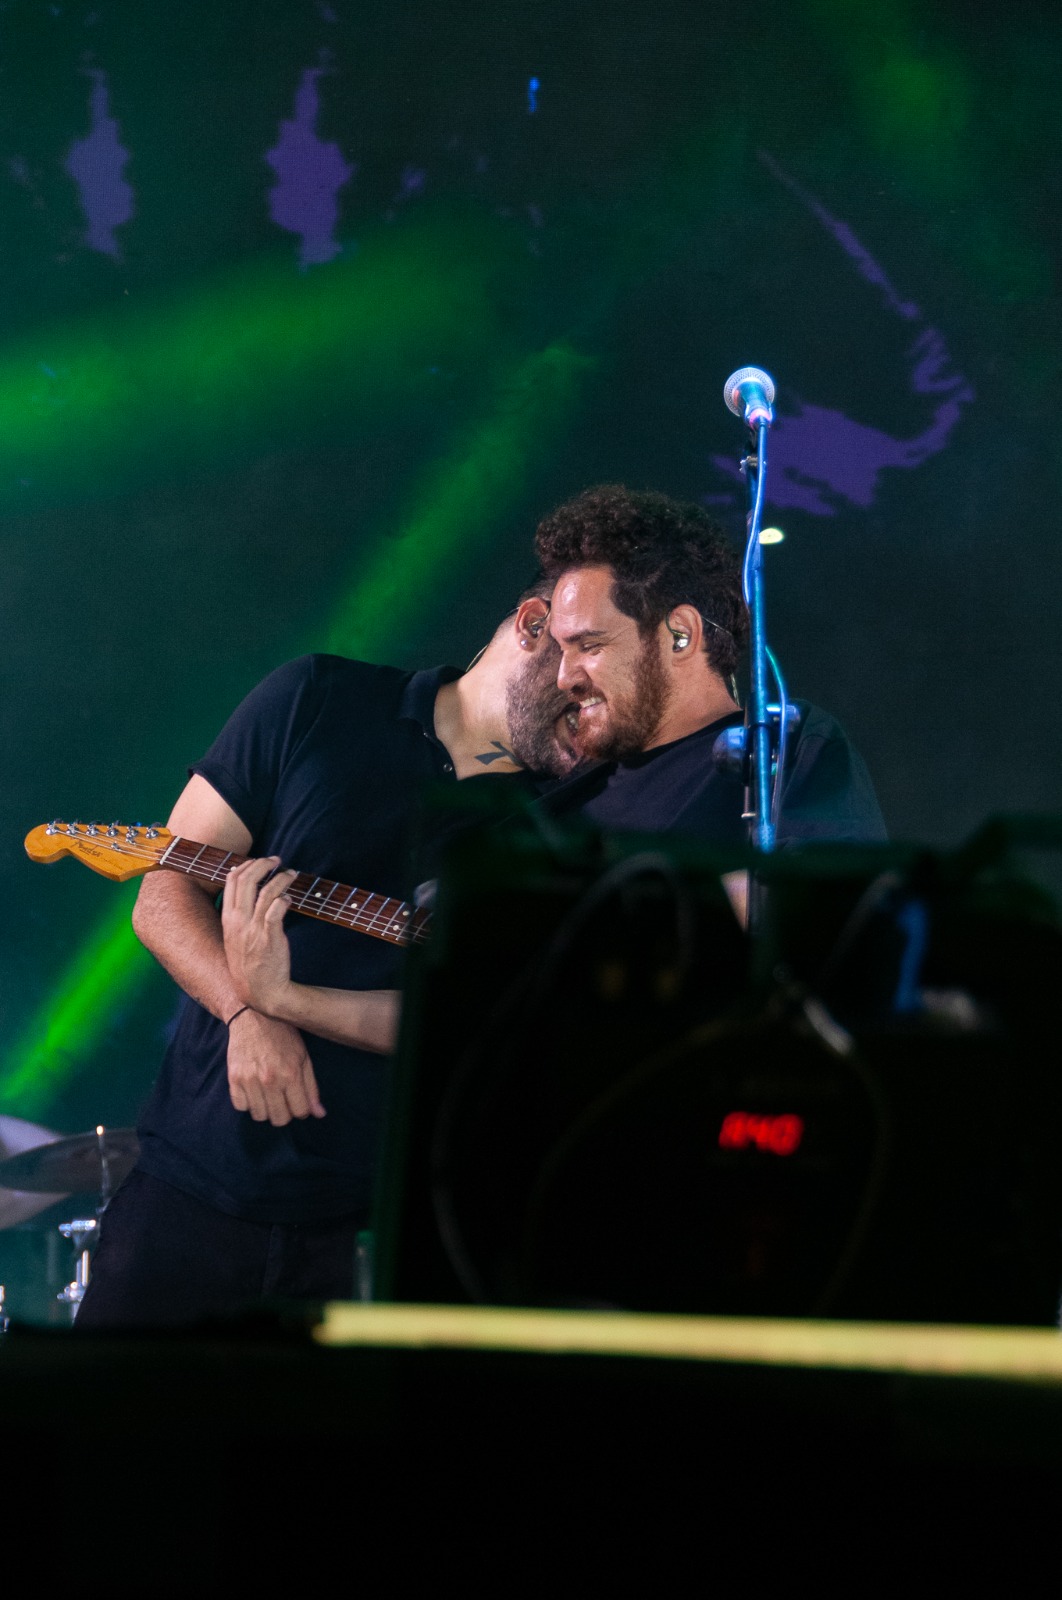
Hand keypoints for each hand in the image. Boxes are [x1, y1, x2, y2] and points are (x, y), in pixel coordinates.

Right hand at [222, 856, 297, 1015]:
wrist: (260, 992)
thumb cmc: (249, 965)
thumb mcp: (234, 939)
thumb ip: (237, 917)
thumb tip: (244, 895)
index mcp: (228, 919)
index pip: (231, 881)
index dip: (246, 865)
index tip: (259, 861)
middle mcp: (238, 921)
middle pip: (246, 879)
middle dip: (263, 864)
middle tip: (277, 860)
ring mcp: (253, 928)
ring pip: (266, 891)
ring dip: (281, 878)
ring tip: (291, 874)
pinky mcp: (270, 936)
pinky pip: (277, 909)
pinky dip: (285, 899)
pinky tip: (291, 898)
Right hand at [226, 1008, 325, 1124]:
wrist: (252, 1016)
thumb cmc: (283, 1035)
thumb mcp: (303, 1056)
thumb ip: (311, 1087)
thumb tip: (320, 1114)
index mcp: (291, 1074)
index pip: (300, 1111)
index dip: (301, 1110)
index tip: (298, 1102)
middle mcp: (270, 1080)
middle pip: (279, 1119)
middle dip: (284, 1113)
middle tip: (283, 1100)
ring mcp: (250, 1080)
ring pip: (259, 1116)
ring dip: (266, 1109)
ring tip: (268, 1095)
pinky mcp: (233, 1078)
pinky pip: (241, 1106)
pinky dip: (248, 1103)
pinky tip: (254, 1091)